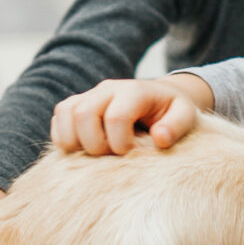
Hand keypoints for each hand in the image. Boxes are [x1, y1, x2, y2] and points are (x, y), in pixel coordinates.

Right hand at [49, 75, 209, 157]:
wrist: (158, 100)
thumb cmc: (171, 112)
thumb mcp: (185, 116)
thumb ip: (176, 126)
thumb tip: (160, 138)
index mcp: (134, 90)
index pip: (116, 116)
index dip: (120, 143)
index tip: (131, 153)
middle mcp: (107, 89)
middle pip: (84, 114)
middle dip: (95, 144)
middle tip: (112, 156)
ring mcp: (89, 95)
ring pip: (66, 115)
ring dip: (76, 142)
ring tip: (97, 154)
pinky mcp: (75, 105)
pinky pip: (58, 119)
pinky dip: (64, 138)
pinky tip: (84, 149)